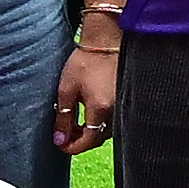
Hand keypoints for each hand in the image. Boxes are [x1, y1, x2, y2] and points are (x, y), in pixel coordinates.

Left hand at [57, 23, 123, 158]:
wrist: (107, 40)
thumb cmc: (86, 61)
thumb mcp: (66, 89)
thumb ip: (63, 118)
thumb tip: (60, 139)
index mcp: (100, 109)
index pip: (87, 141)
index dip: (72, 147)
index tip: (61, 144)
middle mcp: (116, 110)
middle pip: (98, 138)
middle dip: (81, 141)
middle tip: (66, 134)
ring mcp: (124, 104)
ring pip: (108, 131)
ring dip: (92, 132)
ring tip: (77, 123)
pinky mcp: (127, 98)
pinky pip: (115, 120)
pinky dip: (102, 123)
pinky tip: (92, 114)